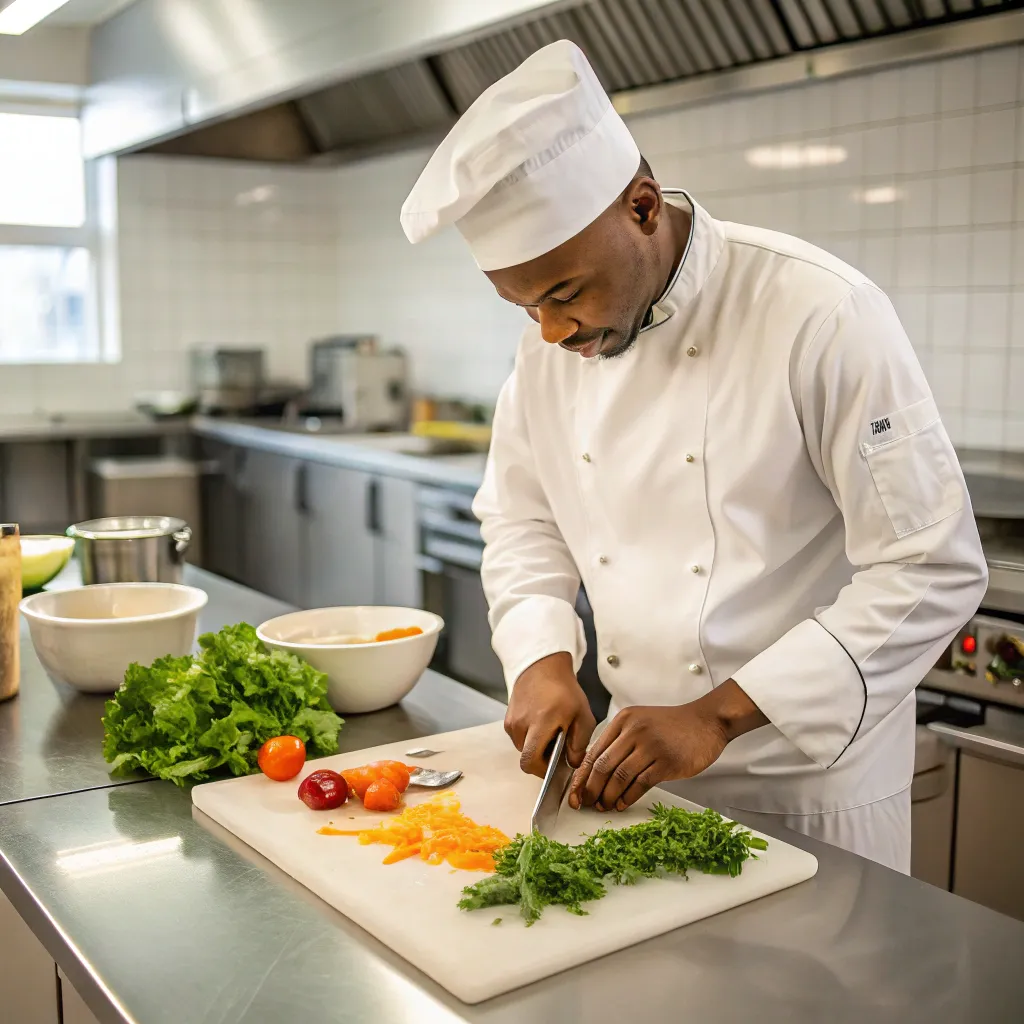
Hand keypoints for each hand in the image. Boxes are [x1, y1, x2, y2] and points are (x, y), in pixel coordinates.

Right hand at [504, 652, 596, 775]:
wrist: (543, 667)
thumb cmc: (564, 690)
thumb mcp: (582, 714)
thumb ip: (580, 742)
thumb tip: (573, 764)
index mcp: (540, 722)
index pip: (530, 760)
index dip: (543, 771)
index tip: (556, 767)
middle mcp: (521, 724)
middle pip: (527, 758)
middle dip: (543, 758)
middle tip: (559, 747)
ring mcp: (511, 722)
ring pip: (523, 749)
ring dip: (536, 748)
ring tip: (551, 734)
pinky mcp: (507, 720)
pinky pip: (519, 740)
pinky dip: (530, 739)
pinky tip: (542, 727)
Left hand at [568, 679, 767, 811]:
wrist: (705, 722)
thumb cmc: (671, 726)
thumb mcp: (640, 723)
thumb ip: (619, 741)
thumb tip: (594, 771)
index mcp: (623, 720)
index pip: (594, 751)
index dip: (581, 776)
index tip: (575, 792)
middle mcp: (634, 731)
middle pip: (602, 766)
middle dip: (590, 789)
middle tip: (586, 803)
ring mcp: (650, 746)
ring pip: (619, 776)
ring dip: (608, 796)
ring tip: (604, 806)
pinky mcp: (666, 761)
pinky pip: (640, 783)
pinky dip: (628, 797)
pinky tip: (622, 804)